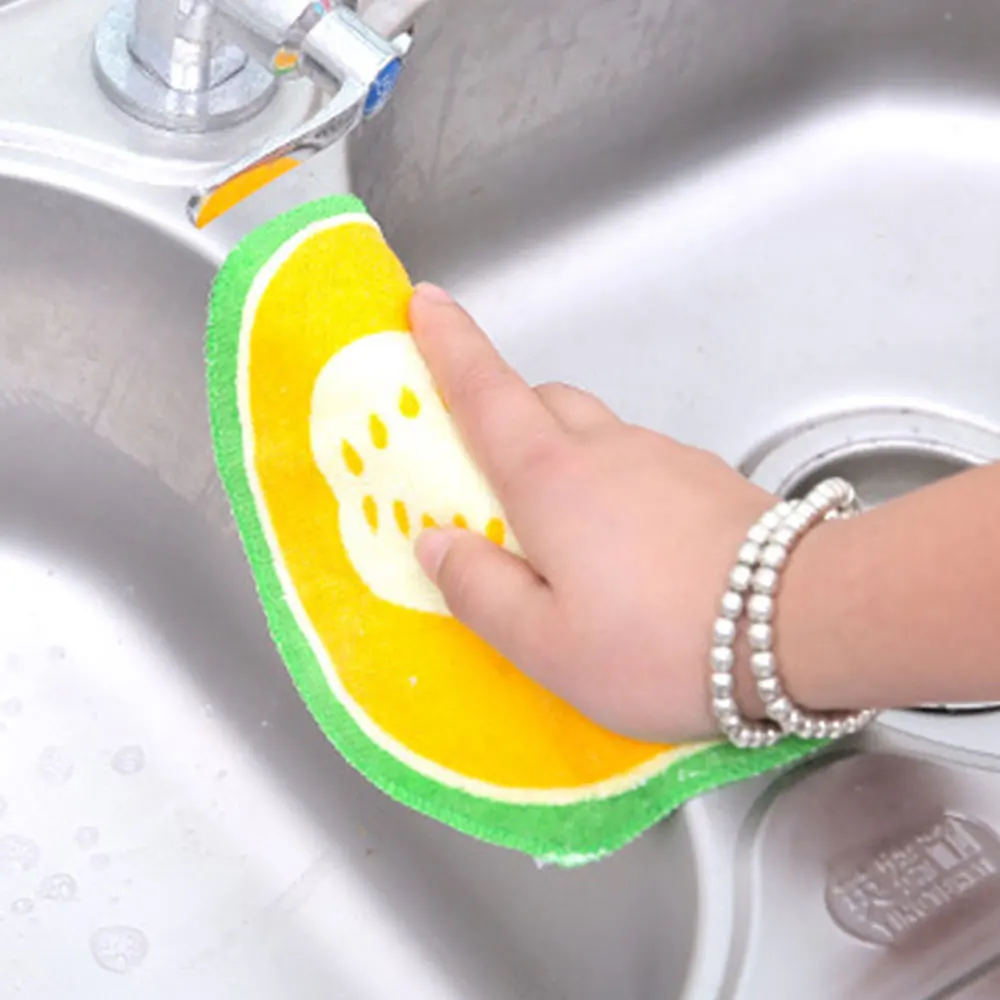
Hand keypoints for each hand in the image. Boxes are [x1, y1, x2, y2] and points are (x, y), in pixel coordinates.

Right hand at [409, 283, 775, 742]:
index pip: (484, 390)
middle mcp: (607, 450)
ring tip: (567, 538)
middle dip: (506, 414)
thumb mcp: (545, 644)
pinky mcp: (710, 481)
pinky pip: (641, 465)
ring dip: (565, 457)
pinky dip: (615, 485)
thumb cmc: (659, 643)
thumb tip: (435, 543)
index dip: (448, 343)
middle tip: (488, 472)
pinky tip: (632, 551)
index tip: (426, 302)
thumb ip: (479, 590)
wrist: (803, 626)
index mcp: (550, 478)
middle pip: (542, 401)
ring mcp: (665, 458)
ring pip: (596, 434)